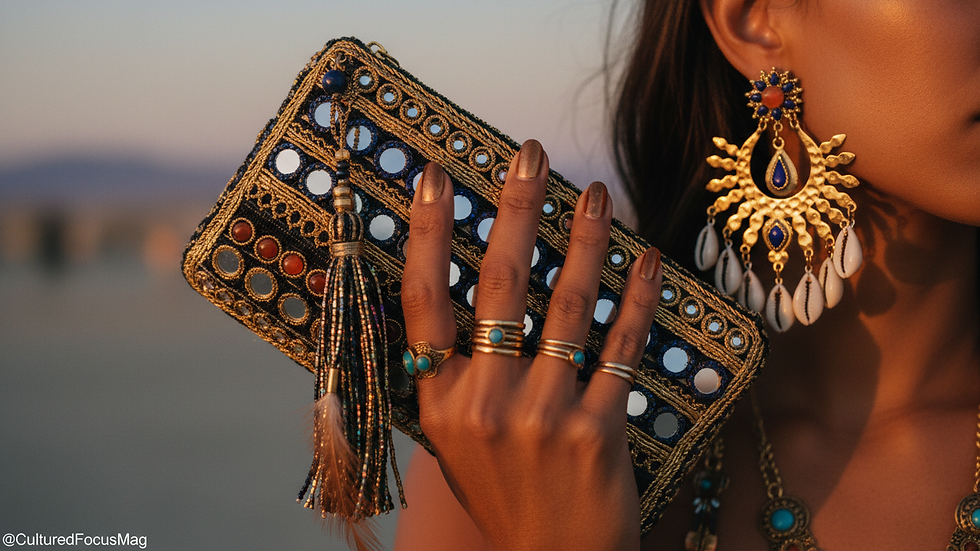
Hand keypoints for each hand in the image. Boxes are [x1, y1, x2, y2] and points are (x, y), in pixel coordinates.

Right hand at [400, 139, 662, 550]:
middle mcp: (481, 402)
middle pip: (499, 284)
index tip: (436, 177)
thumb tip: (459, 299)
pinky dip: (637, 298)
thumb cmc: (504, 496)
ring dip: (586, 240)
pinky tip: (648, 260)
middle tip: (531, 154)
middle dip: (518, 208)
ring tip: (597, 194)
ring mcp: (540, 416)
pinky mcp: (596, 430)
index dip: (429, 233)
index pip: (423, 300)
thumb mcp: (454, 443)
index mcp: (438, 401)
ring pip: (565, 306)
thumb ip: (451, 378)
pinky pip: (620, 347)